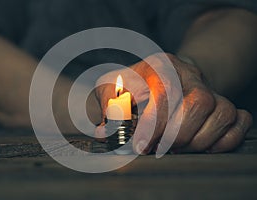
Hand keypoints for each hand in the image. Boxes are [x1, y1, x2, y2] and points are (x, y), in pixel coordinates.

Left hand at [95, 54, 251, 153]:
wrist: (165, 74)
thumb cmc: (134, 84)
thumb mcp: (111, 86)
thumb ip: (107, 104)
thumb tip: (106, 130)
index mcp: (159, 66)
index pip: (165, 92)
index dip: (154, 123)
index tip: (141, 145)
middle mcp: (189, 73)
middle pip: (198, 103)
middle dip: (176, 135)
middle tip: (157, 148)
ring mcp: (210, 87)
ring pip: (221, 113)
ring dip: (197, 140)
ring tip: (175, 147)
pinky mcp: (224, 101)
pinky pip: (239, 120)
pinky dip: (224, 139)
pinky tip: (201, 145)